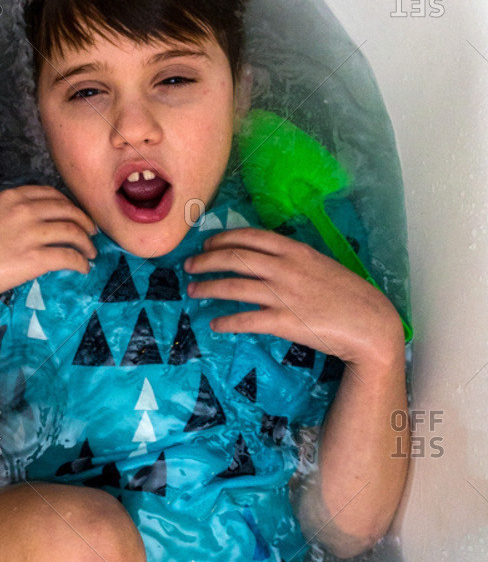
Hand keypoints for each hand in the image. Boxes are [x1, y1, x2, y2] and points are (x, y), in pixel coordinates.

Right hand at [0, 186, 97, 313]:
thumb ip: (11, 214)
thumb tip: (36, 223)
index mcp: (11, 197)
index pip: (51, 194)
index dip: (69, 204)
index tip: (75, 214)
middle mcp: (23, 210)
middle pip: (68, 209)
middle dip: (84, 221)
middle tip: (91, 233)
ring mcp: (30, 234)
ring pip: (73, 232)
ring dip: (87, 243)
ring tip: (90, 253)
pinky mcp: (34, 259)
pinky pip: (69, 257)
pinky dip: (81, 262)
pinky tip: (83, 268)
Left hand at [183, 228, 404, 370]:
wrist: (370, 324)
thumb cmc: (349, 295)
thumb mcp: (322, 267)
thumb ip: (294, 263)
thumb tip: (267, 265)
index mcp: (296, 251)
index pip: (251, 237)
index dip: (224, 238)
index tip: (207, 243)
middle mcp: (286, 268)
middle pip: (235, 258)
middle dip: (206, 260)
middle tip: (189, 265)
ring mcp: (284, 295)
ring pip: (234, 287)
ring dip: (209, 287)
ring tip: (193, 291)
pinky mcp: (284, 322)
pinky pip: (246, 320)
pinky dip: (227, 322)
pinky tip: (215, 324)